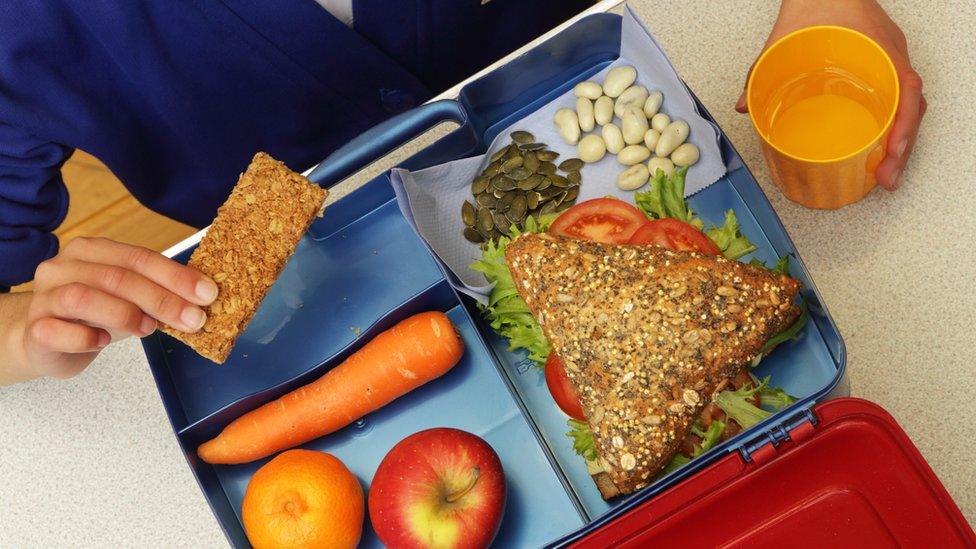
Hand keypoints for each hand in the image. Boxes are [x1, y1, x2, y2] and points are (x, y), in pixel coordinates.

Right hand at [9, 237, 216, 380]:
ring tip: (148, 329)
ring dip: (125, 314)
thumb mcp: (128, 299)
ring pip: (83, 297)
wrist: (44, 339)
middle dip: (162, 299)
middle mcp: (63, 267)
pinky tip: (102, 341)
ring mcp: (44, 297)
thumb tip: (203, 301)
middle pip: (117, 277)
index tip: (208, 294)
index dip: (176, 276)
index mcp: (91, 251)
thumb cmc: (93, 316)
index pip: (139, 257)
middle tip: (193, 319)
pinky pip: (56, 331)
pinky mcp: (34, 329)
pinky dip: (85, 338)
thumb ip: (158, 294)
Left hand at [736, 0, 924, 189]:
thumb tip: (745, 105)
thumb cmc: (816, 5)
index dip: (903, 124)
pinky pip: (893, 100)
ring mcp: (889, 64)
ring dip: (899, 141)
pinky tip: (879, 149)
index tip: (892, 152)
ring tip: (885, 173)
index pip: (905, 88)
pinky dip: (890, 125)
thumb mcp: (784, 39)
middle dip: (902, 146)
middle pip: (910, 106)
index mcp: (877, 49)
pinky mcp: (881, 69)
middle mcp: (890, 58)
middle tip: (888, 178)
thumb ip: (762, 71)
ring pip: (906, 106)